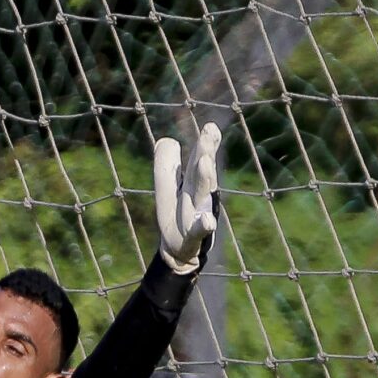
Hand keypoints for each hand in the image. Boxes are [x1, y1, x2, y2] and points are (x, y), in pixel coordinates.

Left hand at [154, 124, 222, 273]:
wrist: (177, 250)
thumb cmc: (176, 214)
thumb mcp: (167, 187)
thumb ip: (166, 163)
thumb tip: (167, 141)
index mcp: (193, 182)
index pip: (200, 158)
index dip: (205, 143)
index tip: (211, 127)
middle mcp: (199, 196)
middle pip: (202, 171)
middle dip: (205, 151)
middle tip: (209, 132)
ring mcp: (198, 215)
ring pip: (202, 195)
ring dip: (205, 178)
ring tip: (205, 161)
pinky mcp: (193, 237)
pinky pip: (199, 231)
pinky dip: (203, 225)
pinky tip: (206, 220)